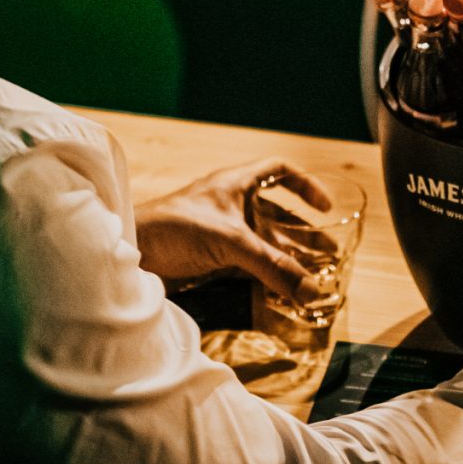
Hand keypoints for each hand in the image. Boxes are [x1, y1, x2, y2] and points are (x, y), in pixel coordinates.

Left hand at [135, 159, 330, 300]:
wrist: (132, 252)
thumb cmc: (176, 227)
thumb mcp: (231, 242)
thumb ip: (273, 266)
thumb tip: (312, 292)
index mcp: (236, 184)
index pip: (278, 171)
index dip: (304, 185)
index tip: (325, 207)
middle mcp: (231, 205)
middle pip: (277, 214)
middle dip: (304, 234)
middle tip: (331, 255)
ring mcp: (221, 233)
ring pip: (265, 243)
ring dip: (289, 258)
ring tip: (317, 277)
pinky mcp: (211, 259)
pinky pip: (249, 265)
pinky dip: (268, 276)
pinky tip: (284, 291)